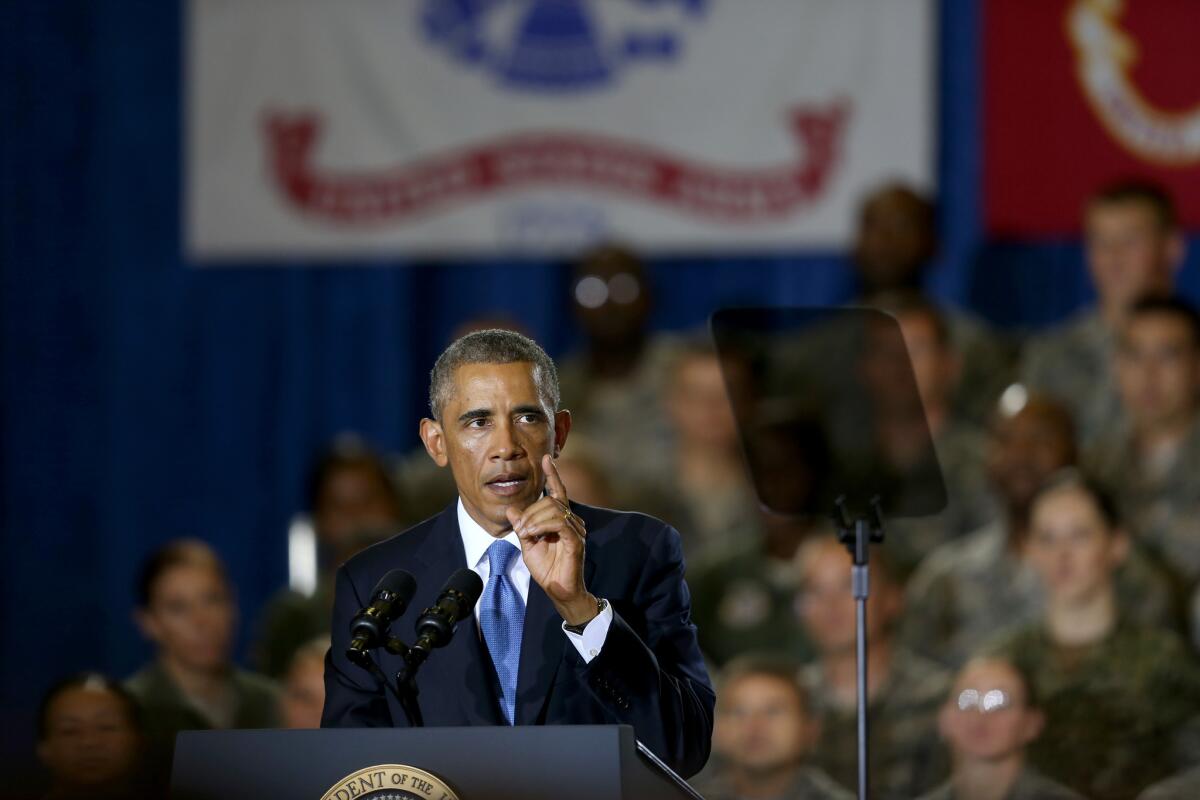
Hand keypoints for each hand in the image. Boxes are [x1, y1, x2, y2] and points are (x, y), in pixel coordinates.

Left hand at [506, 454, 596, 625]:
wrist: (558, 590)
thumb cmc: (546, 569)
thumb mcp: (528, 544)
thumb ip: (522, 526)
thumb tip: (511, 509)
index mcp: (561, 520)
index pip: (558, 492)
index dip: (552, 475)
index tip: (546, 459)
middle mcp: (571, 521)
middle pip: (549, 501)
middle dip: (530, 512)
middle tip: (520, 530)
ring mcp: (576, 530)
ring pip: (553, 509)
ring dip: (533, 519)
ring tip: (525, 534)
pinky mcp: (576, 540)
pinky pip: (558, 522)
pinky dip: (542, 525)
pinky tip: (533, 535)